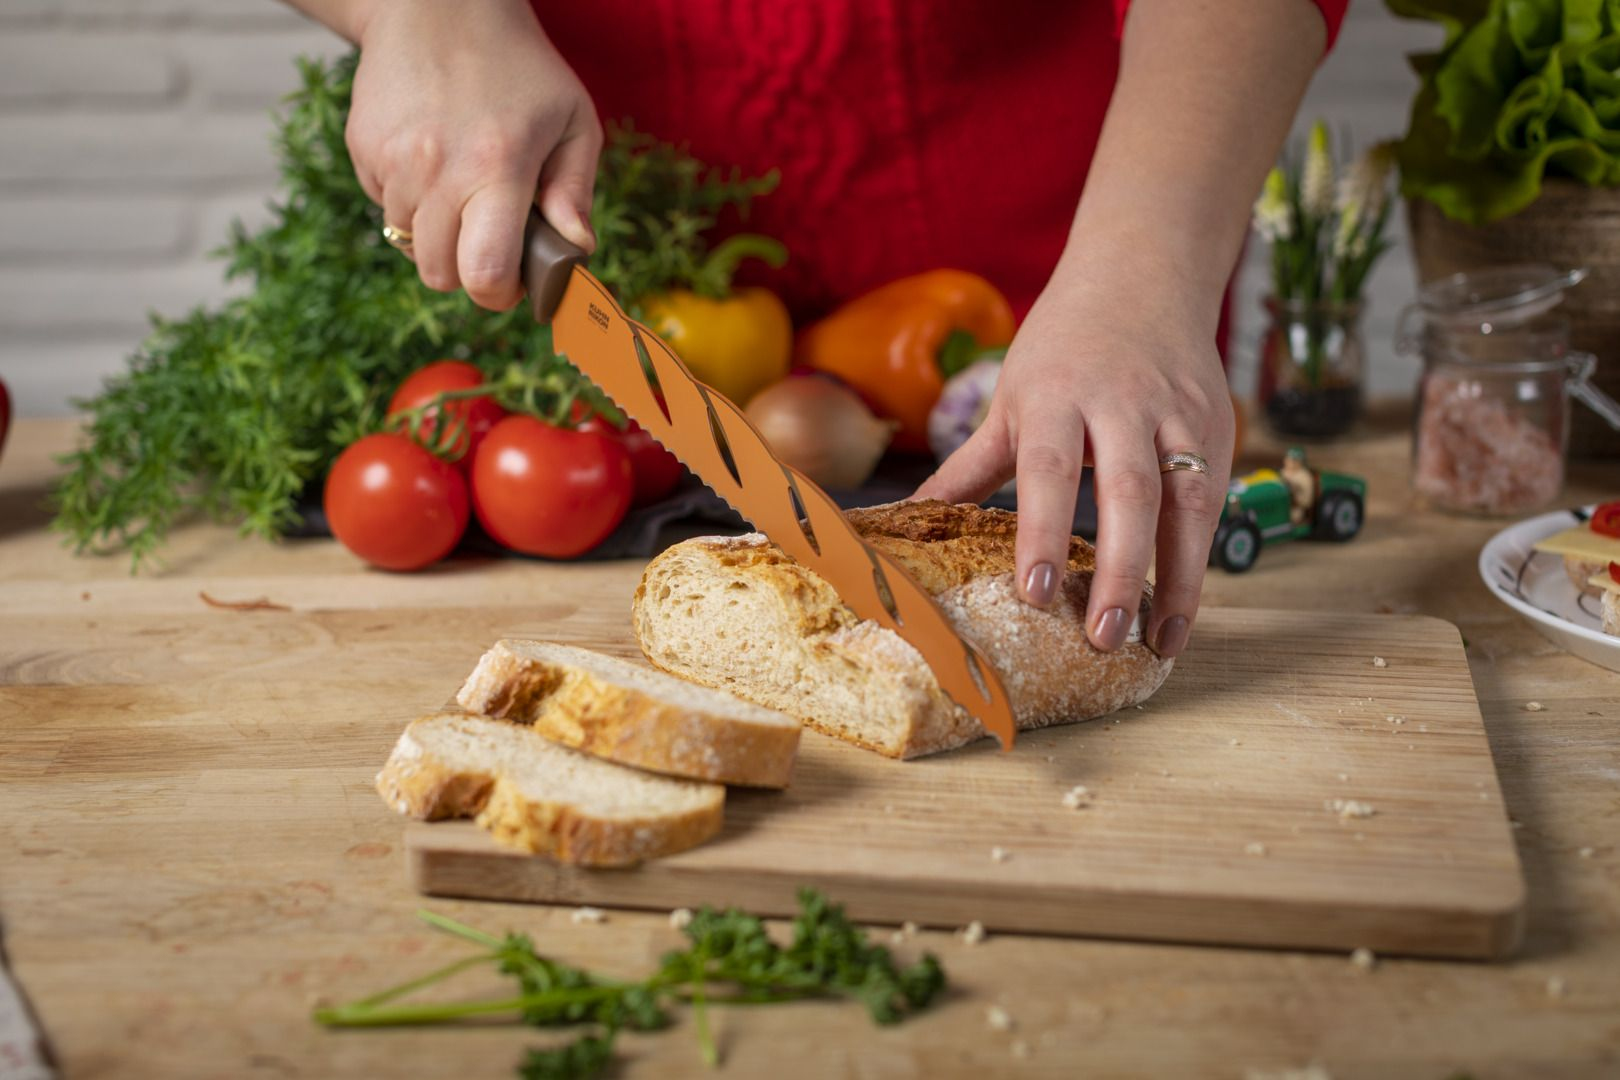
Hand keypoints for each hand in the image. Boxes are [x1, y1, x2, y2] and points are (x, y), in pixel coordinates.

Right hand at [345, 0, 600, 309]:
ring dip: (437, 236)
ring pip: (408, 245)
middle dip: (467, 271)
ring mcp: (393, 160)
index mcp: (497, 166)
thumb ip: (575, 193)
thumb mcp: (573, 122)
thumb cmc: (520, 70)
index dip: (499, 293)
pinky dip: (409, 203)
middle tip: (490, 240)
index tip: (514, 281)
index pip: (484, 273)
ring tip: (463, 189)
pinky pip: (385, 208)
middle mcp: (438, 168)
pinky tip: (432, 162)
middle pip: (438, 273)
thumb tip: (575, 253)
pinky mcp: (363, 150)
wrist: (438, 8)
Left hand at [916, 269, 1234, 658]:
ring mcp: (1177, 411)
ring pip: (1186, 499)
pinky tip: (1181, 606)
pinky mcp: (1217, 423)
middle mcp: (1122, 402)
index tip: (1036, 594)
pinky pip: (1214, 496)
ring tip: (1158, 641)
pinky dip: (1201, 554)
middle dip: (1119, 570)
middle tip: (1103, 637)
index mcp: (1056, 394)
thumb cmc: (1063, 347)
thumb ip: (970, 466)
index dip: (1042, 531)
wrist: (1143, 272)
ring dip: (1176, 576)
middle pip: (1128, 492)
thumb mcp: (1010, 396)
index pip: (1049, 469)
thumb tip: (907, 520)